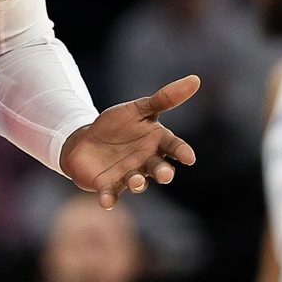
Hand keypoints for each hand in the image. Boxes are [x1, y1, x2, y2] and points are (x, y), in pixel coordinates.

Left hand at [60, 74, 199, 208]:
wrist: (85, 142)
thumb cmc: (116, 125)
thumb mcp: (138, 109)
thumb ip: (164, 99)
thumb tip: (196, 79)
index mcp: (156, 142)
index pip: (173, 146)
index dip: (181, 152)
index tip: (189, 157)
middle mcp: (146, 162)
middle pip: (159, 169)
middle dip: (163, 172)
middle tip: (165, 174)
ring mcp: (128, 175)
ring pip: (137, 182)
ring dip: (138, 183)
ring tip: (136, 181)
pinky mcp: (108, 186)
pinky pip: (111, 194)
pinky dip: (109, 199)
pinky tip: (106, 202)